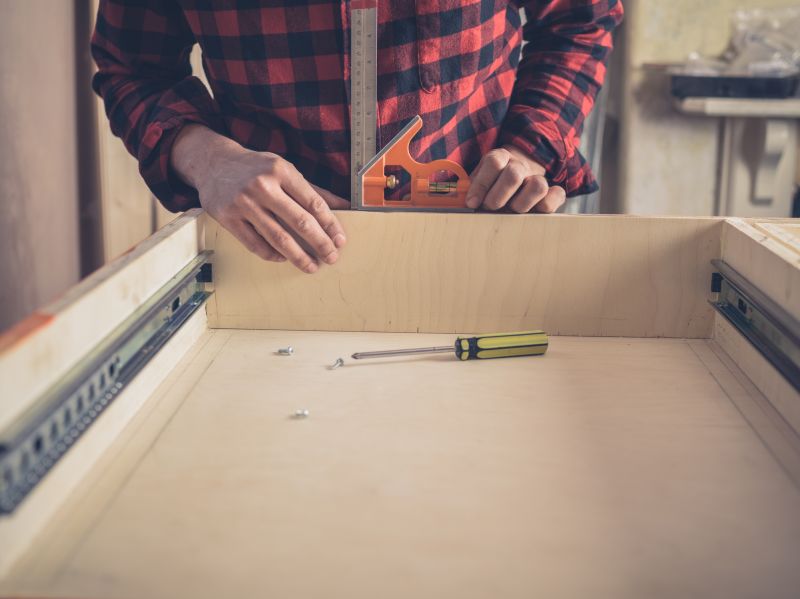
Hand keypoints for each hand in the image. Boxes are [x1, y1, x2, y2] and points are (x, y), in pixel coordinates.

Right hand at [171, 125, 348, 273]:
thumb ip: (312, 190)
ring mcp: (243, 203)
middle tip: (331, 257)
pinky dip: (272, 254)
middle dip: (319, 243)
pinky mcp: (228, 218)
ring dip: (298, 256)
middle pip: (299, 222)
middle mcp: (262, 186)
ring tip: (311, 266)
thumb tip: (344, 206)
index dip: (330, 224)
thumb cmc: (255, 168)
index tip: (340, 240)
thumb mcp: (284, 170)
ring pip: (278, 237)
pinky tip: (284, 258)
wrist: (213, 163)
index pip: (313, 202)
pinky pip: (255, 244)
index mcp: (281, 170)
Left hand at [466, 145, 565, 212]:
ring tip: (511, 212)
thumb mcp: (476, 182)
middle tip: (490, 208)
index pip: (494, 162)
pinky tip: (534, 212)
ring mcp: (537, 178)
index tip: (471, 202)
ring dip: (521, 204)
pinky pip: (557, 195)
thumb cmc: (490, 187)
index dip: (481, 183)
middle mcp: (520, 166)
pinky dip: (547, 204)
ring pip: (538, 186)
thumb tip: (454, 199)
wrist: (516, 178)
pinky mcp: (552, 193)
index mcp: (500, 158)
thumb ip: (467, 188)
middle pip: (514, 173)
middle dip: (499, 196)